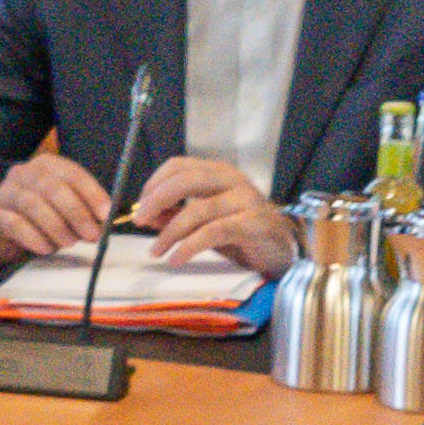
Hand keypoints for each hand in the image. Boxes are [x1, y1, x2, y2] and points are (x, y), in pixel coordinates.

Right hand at [0, 152, 116, 267]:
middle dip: (76, 212)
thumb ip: (84, 210)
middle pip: (52, 187)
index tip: (106, 214)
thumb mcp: (64, 209)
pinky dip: (34, 238)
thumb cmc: (39, 218)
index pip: (72, 173)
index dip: (91, 193)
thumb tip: (105, 220)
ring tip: (68, 243)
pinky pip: (14, 224)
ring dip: (56, 227)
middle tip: (90, 235)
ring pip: (32, 204)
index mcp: (46, 166)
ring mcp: (6, 193)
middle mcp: (23, 174)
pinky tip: (46, 248)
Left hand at [132, 158, 298, 273]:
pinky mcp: (254, 224)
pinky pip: (215, 232)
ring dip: (170, 231)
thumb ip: (178, 215)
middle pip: (186, 180)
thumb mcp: (205, 222)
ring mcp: (246, 200)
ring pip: (198, 209)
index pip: (179, 166)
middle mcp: (232, 180)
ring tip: (156, 250)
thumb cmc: (242, 233)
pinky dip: (191, 246)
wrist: (283, 250)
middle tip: (140, 221)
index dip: (154, 183)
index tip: (140, 206)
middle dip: (157, 200)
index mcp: (218, 173)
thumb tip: (147, 215)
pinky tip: (177, 258)